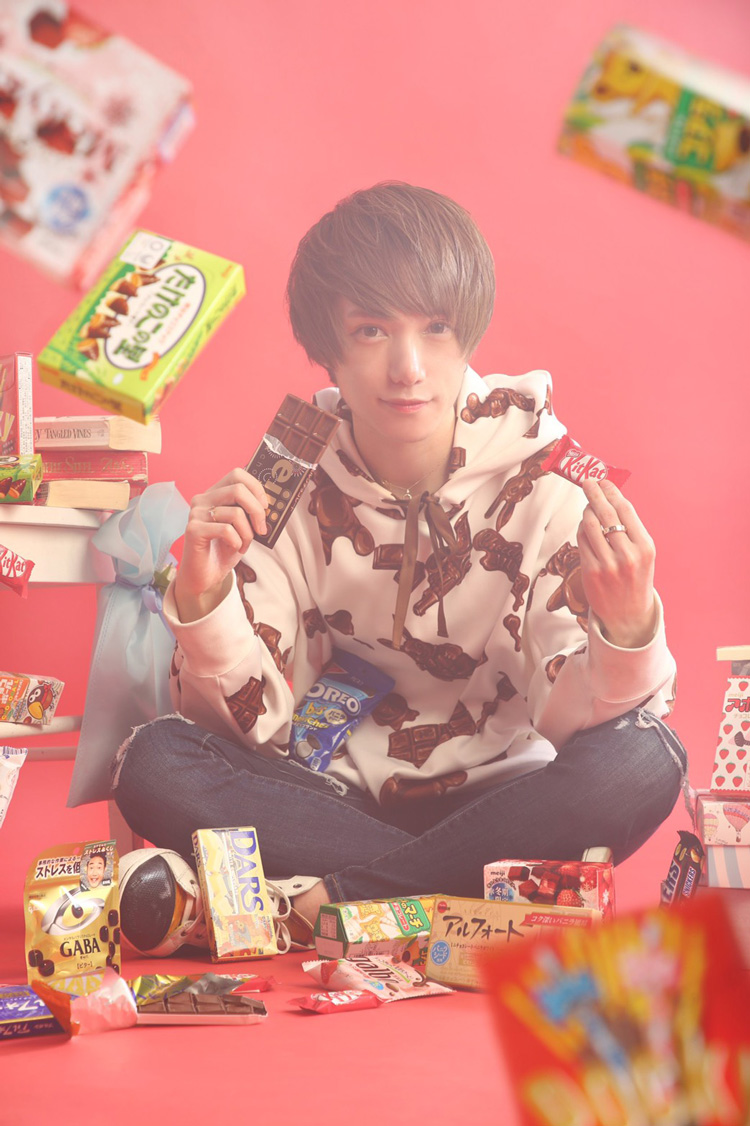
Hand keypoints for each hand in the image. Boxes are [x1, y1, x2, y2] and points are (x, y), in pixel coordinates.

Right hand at [173, 468, 268, 622]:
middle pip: (238, 490)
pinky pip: (226, 530)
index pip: (237, 474)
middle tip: (262, 529)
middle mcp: (202, 499)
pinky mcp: (193, 530)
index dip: (256, 487)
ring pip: (236, 513)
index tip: (266, 506)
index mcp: (214, 494)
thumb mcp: (242, 528)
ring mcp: (196, 514)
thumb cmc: (223, 550)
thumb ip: (251, 513)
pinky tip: (233, 549)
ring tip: (243, 545)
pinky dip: (237, 542)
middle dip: (257, 511)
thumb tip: (271, 506)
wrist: (204, 577)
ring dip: (248, 534)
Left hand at [576, 478, 656, 647]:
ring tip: (588, 507)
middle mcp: (628, 555)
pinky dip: (581, 529)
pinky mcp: (591, 572)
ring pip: (590, 525)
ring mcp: (608, 564)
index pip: (625, 510)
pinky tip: (585, 527)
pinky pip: (581, 541)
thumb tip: (609, 498)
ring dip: (586, 511)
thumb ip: (629, 529)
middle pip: (606, 513)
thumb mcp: (642, 553)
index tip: (604, 480)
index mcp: (645, 547)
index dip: (612, 491)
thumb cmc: (636, 578)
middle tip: (587, 481)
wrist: (629, 614)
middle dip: (594, 493)